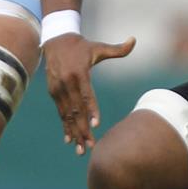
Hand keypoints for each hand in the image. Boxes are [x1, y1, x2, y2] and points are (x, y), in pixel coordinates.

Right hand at [43, 33, 135, 155]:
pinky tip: (69, 140)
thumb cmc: (82, 46)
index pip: (87, 94)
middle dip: (83, 129)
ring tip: (81, 149)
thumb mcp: (99, 46)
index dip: (92, 109)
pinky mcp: (53, 92)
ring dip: (75, 132)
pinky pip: (60, 112)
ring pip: (68, 115)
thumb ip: (118, 48)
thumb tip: (134, 40)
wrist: (55, 41)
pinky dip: (65, 126)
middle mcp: (67, 82)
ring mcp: (58, 89)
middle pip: (76, 109)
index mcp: (79, 72)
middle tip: (91, 146)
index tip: (96, 124)